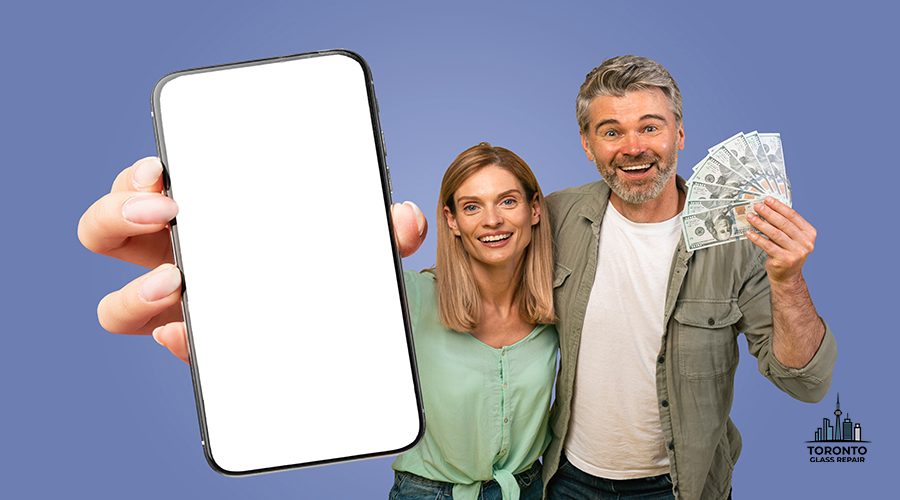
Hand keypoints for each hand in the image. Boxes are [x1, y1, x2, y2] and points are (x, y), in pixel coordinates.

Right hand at [79, 158, 428, 364]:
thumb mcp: (355, 248)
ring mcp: (183, 310)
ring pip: (116, 306)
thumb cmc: (327, 275)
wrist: (337, 347)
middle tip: (167, 209)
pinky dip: (173, 340)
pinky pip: (169, 349)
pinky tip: (187, 333)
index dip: (134, 177)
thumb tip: (403, 217)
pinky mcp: (200, 351)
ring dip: (132, 293)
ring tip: (177, 280)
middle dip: (117, 212)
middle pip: (105, 233)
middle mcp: (178, 261)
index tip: (161, 169)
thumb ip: (382, 232)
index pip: (144, 190)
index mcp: (203, 222)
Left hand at [745, 197, 816, 283]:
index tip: (767, 200)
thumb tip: (767, 207)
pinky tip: (749, 232)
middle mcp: (806, 243)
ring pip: (775, 234)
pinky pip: (768, 245)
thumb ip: (784, 225)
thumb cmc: (787, 253)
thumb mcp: (791, 238)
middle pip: (784, 224)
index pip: (793, 216)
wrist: (787, 276)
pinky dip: (757, 238)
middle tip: (757, 206)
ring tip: (750, 217)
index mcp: (809, 233)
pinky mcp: (785, 260)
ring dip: (761, 224)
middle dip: (768, 213)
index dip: (779, 206)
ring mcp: (797, 252)